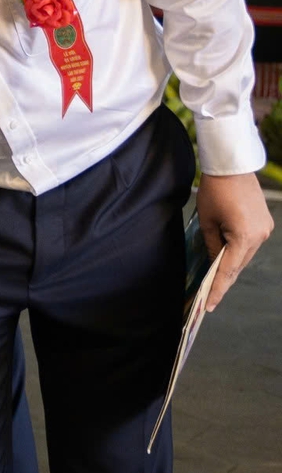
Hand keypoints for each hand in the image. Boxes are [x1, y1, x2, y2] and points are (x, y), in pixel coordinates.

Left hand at [197, 171, 274, 310]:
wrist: (232, 167)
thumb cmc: (215, 192)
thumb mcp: (207, 221)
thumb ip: (212, 245)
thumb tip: (214, 261)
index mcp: (244, 237)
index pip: (228, 270)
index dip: (218, 289)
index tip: (209, 305)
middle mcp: (260, 236)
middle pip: (238, 265)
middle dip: (223, 279)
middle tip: (208, 296)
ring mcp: (265, 230)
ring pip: (244, 255)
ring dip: (230, 264)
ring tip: (214, 278)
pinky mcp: (265, 224)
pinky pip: (249, 244)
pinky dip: (237, 251)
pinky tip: (225, 257)